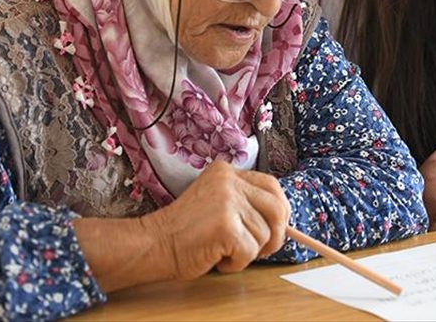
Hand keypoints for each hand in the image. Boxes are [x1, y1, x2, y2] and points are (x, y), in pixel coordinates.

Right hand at [141, 161, 291, 279]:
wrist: (153, 244)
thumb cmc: (184, 232)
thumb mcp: (217, 204)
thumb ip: (244, 204)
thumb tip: (281, 223)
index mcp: (226, 172)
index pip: (271, 185)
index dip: (281, 209)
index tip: (278, 227)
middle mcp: (229, 181)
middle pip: (276, 207)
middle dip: (276, 234)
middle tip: (260, 249)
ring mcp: (228, 202)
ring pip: (264, 234)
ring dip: (248, 252)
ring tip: (222, 250)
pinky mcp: (226, 226)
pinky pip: (250, 251)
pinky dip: (236, 263)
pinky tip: (216, 258)